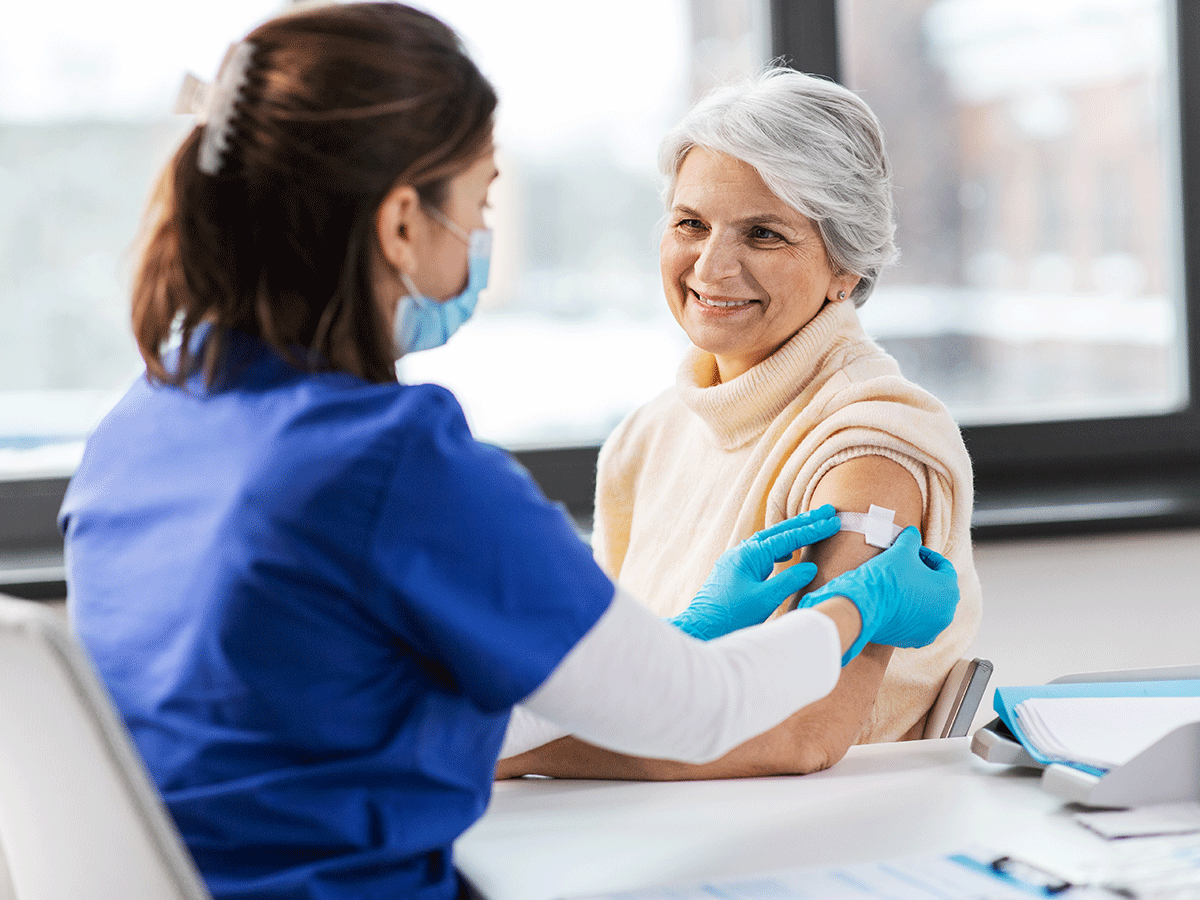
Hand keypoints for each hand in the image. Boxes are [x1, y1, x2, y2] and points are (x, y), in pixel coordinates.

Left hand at [667, 506, 840, 640]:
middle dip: (805, 522)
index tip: (833, 521)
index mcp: (750, 554)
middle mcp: (742, 551)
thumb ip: (789, 580)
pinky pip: (761, 553)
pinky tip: (787, 554)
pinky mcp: (734, 571)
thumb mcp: (766, 599)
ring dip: (792, 534)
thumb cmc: (732, 616)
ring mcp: (737, 560)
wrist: (701, 628)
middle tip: (828, 511)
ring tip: (812, 527)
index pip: (788, 538)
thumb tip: (810, 566)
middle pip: (779, 531)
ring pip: (770, 540)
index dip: (813, 530)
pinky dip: (778, 549)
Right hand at [798, 527, 958, 663]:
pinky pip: (915, 622)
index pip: (944, 566)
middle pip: (938, 588)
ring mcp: (931, 630)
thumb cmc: (885, 578)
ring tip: (898, 584)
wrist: (862, 608)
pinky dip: (908, 612)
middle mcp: (946, 613)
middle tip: (905, 566)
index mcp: (949, 590)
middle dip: (924, 576)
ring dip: (917, 595)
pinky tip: (893, 602)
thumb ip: (911, 539)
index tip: (911, 551)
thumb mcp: (901, 550)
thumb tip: (913, 533)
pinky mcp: (914, 640)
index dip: (927, 555)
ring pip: (928, 607)